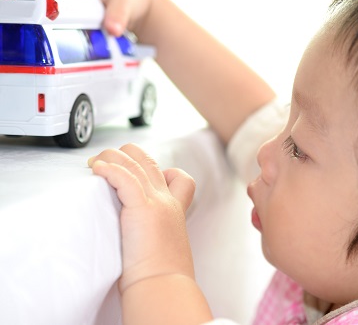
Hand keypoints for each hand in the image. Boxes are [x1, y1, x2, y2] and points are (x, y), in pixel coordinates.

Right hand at [7, 0, 152, 36]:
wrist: (142, 10)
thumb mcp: (124, 2)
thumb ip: (119, 14)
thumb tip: (112, 28)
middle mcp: (72, 5)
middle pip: (44, 12)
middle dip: (27, 18)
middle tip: (12, 27)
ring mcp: (77, 20)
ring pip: (56, 29)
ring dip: (44, 38)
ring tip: (30, 50)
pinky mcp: (85, 35)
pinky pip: (70, 41)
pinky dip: (63, 50)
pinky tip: (57, 62)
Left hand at [88, 143, 195, 292]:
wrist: (163, 287)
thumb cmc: (160, 276)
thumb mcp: (165, 247)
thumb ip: (154, 232)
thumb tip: (133, 233)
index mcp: (175, 210)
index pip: (179, 177)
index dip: (160, 169)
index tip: (139, 175)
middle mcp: (167, 202)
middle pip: (150, 161)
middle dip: (125, 154)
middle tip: (105, 162)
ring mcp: (157, 203)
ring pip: (135, 163)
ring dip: (110, 158)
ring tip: (94, 163)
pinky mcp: (143, 209)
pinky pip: (125, 178)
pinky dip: (110, 169)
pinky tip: (97, 169)